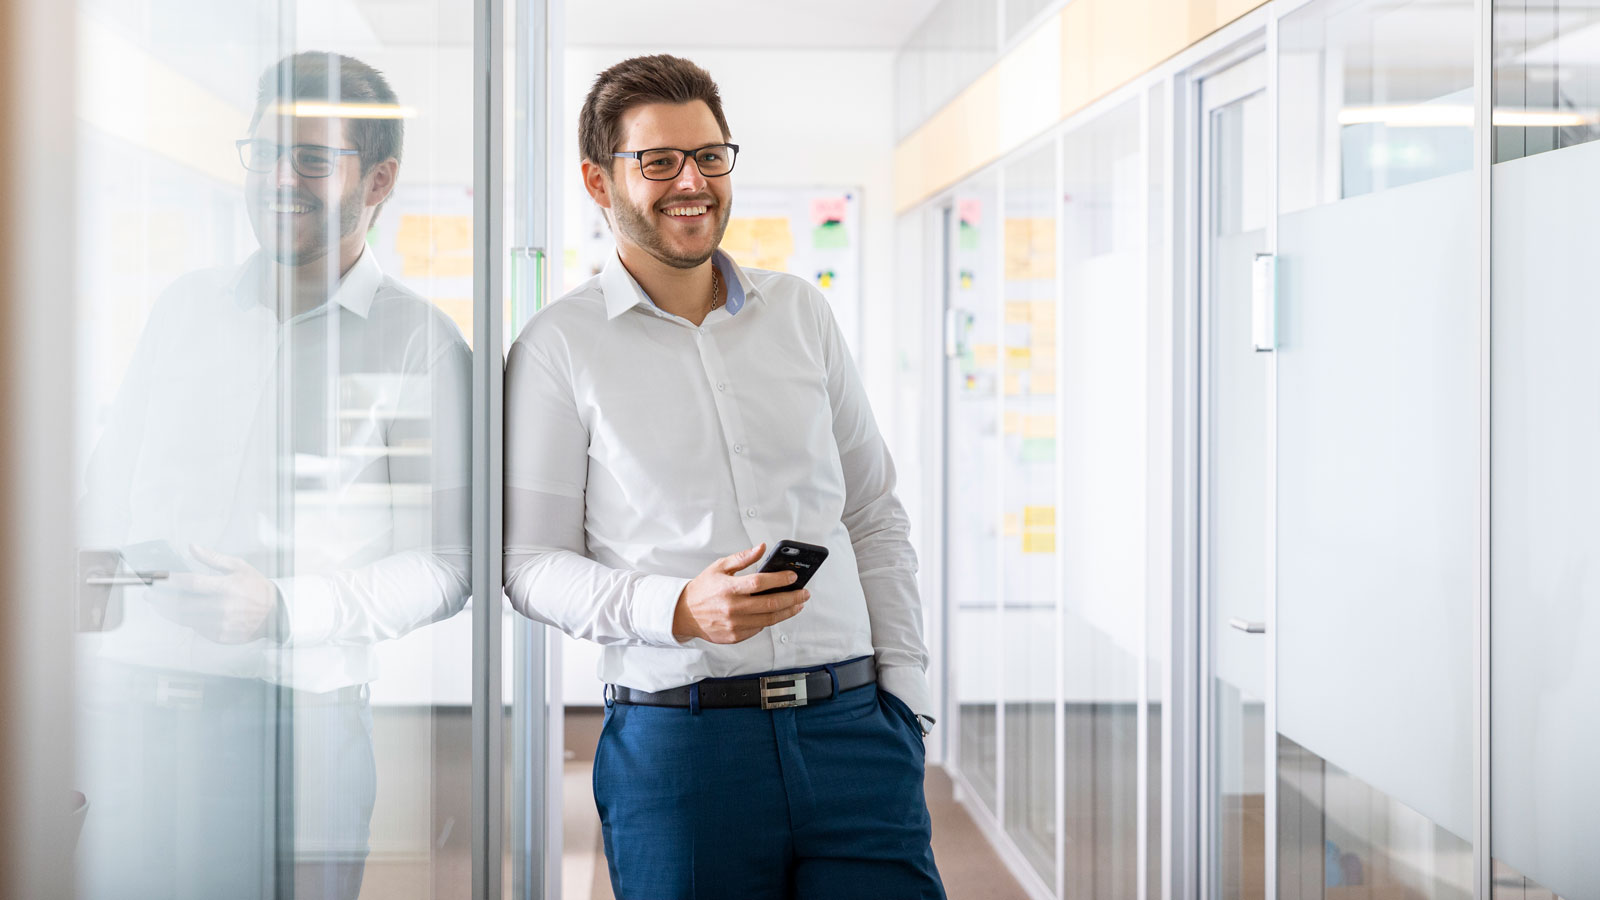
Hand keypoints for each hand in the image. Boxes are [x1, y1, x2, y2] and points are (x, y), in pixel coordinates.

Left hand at [147, 546, 280, 643]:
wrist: (274, 613)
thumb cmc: (255, 587)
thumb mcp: (238, 566)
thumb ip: (213, 558)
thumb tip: (192, 547)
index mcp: (226, 587)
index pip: (191, 583)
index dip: (171, 581)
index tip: (157, 578)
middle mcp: (222, 607)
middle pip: (182, 605)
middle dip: (161, 600)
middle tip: (150, 595)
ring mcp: (220, 624)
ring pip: (185, 619)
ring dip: (169, 612)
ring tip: (159, 605)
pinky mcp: (220, 636)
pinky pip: (196, 628)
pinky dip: (188, 621)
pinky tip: (184, 614)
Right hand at [672, 544, 808, 643]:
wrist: (684, 613)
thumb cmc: (703, 588)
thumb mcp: (719, 567)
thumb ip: (742, 558)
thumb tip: (762, 548)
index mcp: (729, 588)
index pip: (760, 582)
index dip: (780, 579)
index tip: (794, 576)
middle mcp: (732, 608)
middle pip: (770, 604)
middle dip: (792, 598)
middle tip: (804, 593)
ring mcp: (734, 625)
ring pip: (769, 619)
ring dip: (788, 611)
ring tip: (798, 604)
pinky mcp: (735, 636)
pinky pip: (759, 628)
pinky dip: (770, 620)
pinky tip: (777, 613)